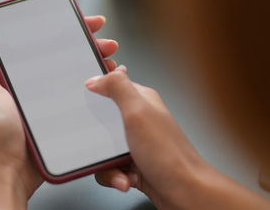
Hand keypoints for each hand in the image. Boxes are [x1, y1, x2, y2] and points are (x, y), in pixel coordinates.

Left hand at [0, 16, 118, 209]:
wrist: (5, 170)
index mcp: (17, 80)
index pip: (46, 49)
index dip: (67, 35)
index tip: (85, 26)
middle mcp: (34, 93)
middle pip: (67, 63)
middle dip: (89, 50)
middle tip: (107, 46)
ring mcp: (49, 109)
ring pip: (78, 83)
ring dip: (98, 71)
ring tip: (112, 65)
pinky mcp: (61, 125)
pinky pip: (82, 106)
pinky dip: (98, 96)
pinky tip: (109, 89)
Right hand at [86, 68, 269, 209]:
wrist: (184, 192)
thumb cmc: (170, 155)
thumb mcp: (138, 113)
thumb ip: (117, 88)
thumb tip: (96, 77)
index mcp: (140, 100)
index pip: (113, 83)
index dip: (98, 86)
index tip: (85, 95)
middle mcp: (138, 120)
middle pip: (100, 120)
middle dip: (96, 138)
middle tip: (103, 145)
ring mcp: (134, 143)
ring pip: (101, 148)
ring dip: (107, 163)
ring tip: (120, 169)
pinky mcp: (131, 163)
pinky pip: (108, 167)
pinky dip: (114, 176)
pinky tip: (126, 178)